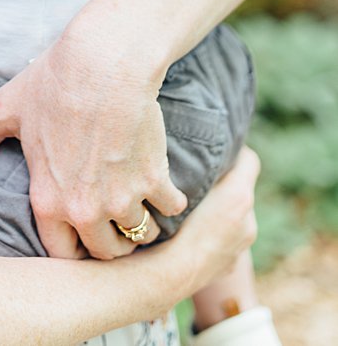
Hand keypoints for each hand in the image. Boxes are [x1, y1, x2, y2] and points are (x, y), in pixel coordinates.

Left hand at [0, 28, 187, 259]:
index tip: (78, 236)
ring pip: (141, 234)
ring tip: (137, 207)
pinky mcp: (156, 180)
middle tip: (113, 225)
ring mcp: (123, 198)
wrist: (101, 65)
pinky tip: (162, 186)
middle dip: (110, 242)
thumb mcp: (3, 110)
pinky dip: (169, 200)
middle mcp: (85, 210)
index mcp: (47, 201)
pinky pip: (171, 209)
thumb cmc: (50, 85)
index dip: (70, 248)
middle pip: (106, 252)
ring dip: (141, 224)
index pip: (60, 254)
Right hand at [163, 147, 258, 294]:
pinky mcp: (229, 264)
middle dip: (222, 184)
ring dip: (217, 211)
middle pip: (240, 190)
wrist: (171, 272)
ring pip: (233, 217)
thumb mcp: (179, 185)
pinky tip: (188, 233)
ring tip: (188, 209)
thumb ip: (195, 166)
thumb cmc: (171, 225)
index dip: (234, 152)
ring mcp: (240, 246)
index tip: (215, 148)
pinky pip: (224, 240)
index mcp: (240, 198)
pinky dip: (212, 234)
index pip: (249, 161)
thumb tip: (194, 149)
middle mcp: (249, 222)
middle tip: (193, 178)